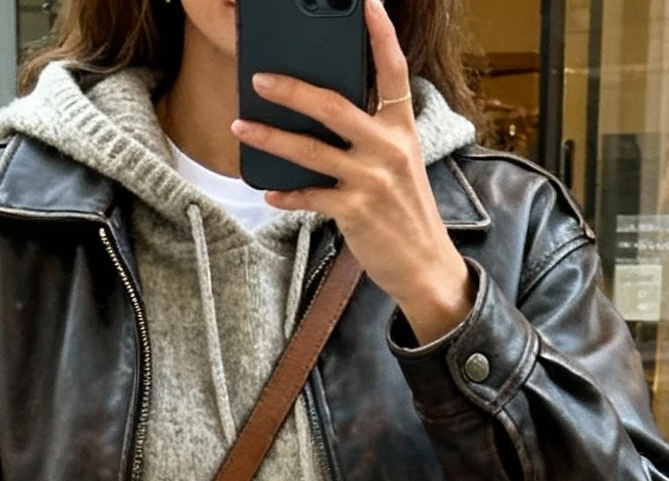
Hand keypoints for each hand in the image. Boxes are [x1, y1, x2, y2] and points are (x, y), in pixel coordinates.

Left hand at [231, 0, 474, 346]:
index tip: (366, 2)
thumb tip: (328, 115)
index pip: (394, 71)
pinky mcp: (354, 211)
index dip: (381, 34)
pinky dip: (287, 195)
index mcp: (402, 128)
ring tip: (243, 125)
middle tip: (261, 78)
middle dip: (292, 90)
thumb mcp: (401, 164)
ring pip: (310, 150)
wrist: (425, 266)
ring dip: (271, 138)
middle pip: (334, 105)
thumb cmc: (406, 212)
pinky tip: (270, 192)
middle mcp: (388, 148)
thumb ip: (374, 135)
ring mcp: (370, 180)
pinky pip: (310, 196)